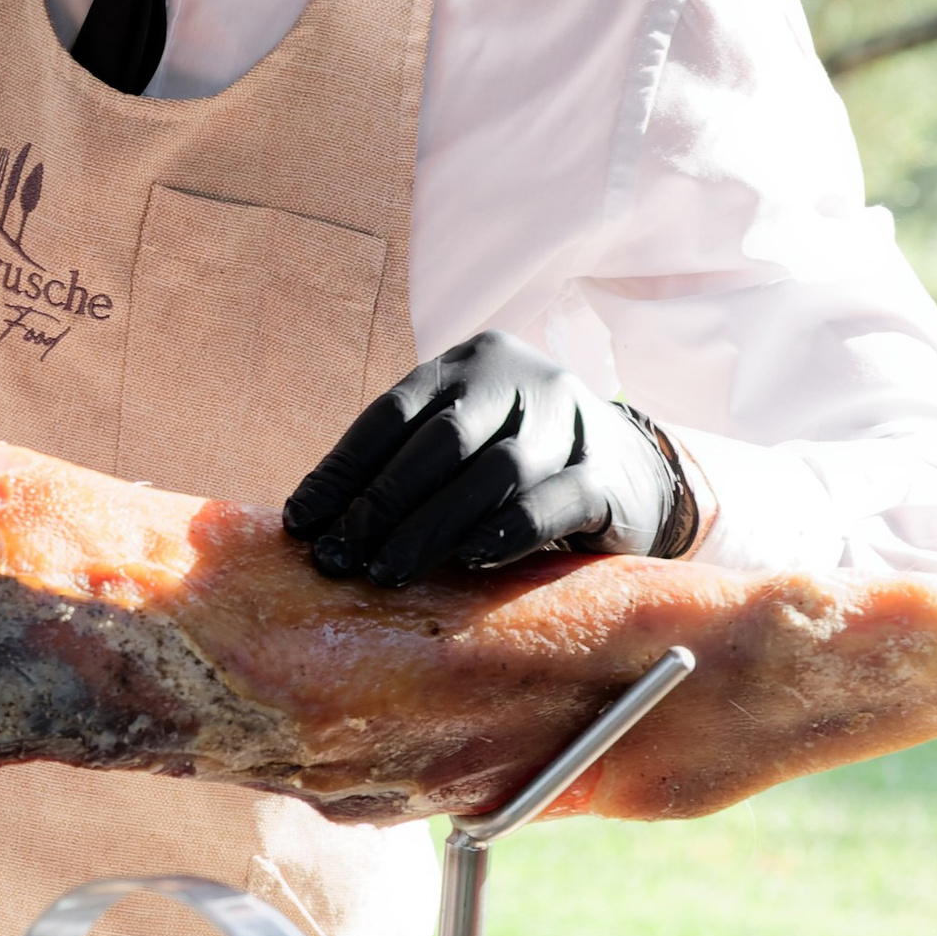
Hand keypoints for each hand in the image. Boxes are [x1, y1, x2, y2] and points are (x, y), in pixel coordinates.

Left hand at [283, 331, 693, 583]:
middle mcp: (522, 381)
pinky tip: (473, 561)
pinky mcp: (609, 475)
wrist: (632, 473)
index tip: (304, 523)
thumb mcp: (460, 451)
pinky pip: (555, 501)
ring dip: (436, 525)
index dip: (343, 470)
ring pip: (497, 470)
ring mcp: (570, 423)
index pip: (393, 413)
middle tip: (343, 557)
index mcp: (469, 366)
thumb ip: (403, 470)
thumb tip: (316, 523)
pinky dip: (510, 531)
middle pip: (443, 440)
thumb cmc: (519, 468)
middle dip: (385, 502)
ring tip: (390, 569)